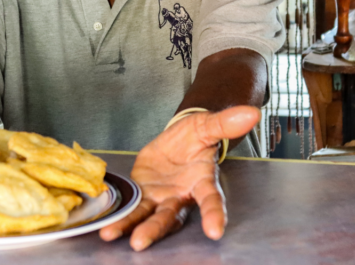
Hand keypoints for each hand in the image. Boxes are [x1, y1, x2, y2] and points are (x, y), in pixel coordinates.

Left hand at [99, 106, 259, 250]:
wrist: (178, 139)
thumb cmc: (195, 137)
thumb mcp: (207, 125)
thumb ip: (225, 123)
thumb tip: (252, 112)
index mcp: (202, 181)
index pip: (211, 199)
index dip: (214, 214)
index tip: (216, 231)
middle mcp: (181, 196)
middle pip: (170, 216)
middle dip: (155, 229)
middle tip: (140, 241)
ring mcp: (160, 198)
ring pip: (146, 216)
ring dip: (129, 226)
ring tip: (110, 234)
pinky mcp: (143, 194)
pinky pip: (130, 206)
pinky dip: (117, 214)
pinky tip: (102, 222)